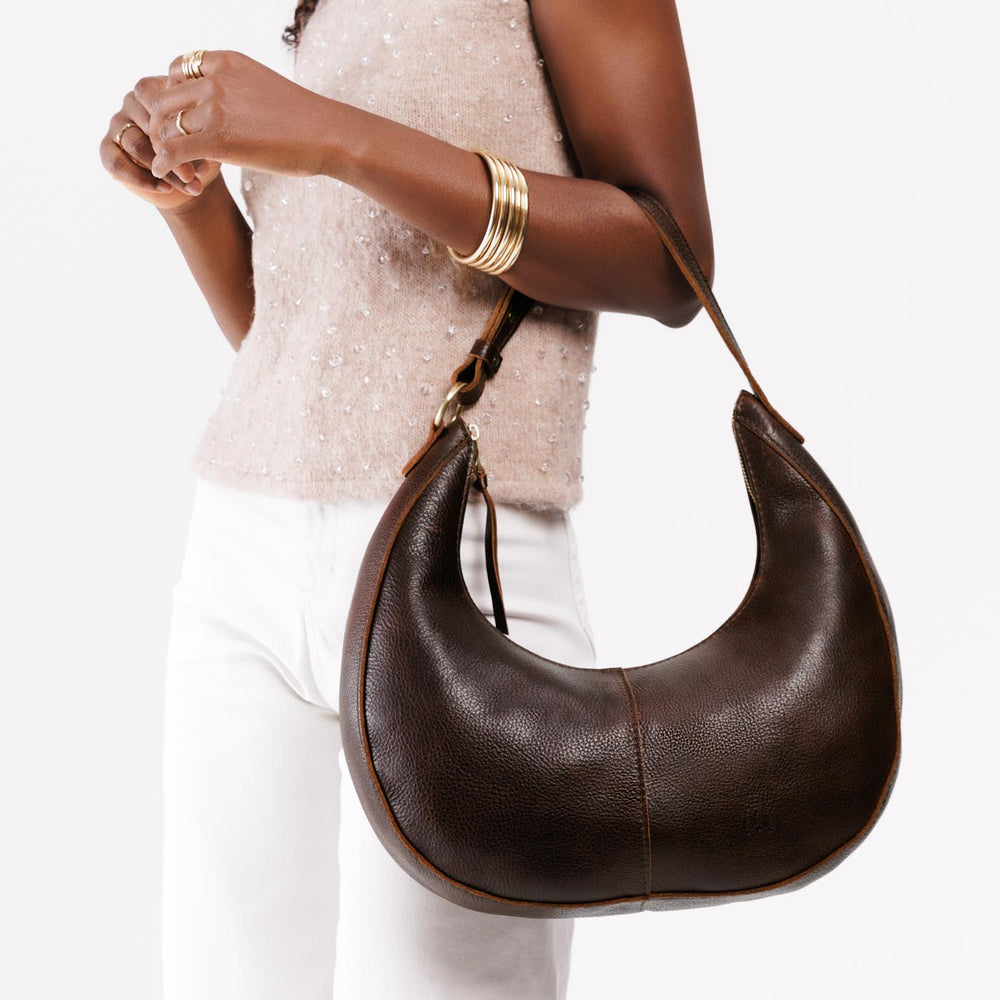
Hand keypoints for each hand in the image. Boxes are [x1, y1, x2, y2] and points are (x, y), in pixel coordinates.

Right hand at [100, 74, 222, 210]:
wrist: (189, 179)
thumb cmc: (201, 152)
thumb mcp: (206, 142)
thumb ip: (199, 138)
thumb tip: (200, 157)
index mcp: (156, 90)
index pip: (158, 99)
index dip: (178, 126)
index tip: (206, 150)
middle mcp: (132, 102)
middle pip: (148, 124)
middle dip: (175, 153)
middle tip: (197, 175)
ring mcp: (117, 124)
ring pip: (136, 145)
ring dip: (165, 170)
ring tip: (191, 185)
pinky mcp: (107, 148)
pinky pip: (116, 163)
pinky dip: (143, 180)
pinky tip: (165, 188)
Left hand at [146, 50, 334, 180]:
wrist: (327, 134)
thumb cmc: (304, 119)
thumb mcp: (263, 86)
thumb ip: (236, 90)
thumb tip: (228, 110)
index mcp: (225, 61)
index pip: (176, 70)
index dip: (173, 95)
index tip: (182, 118)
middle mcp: (214, 80)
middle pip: (164, 98)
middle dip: (162, 124)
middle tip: (170, 147)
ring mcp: (214, 108)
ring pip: (165, 126)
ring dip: (162, 148)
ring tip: (171, 165)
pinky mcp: (217, 140)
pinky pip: (173, 150)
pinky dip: (162, 163)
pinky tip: (163, 174)